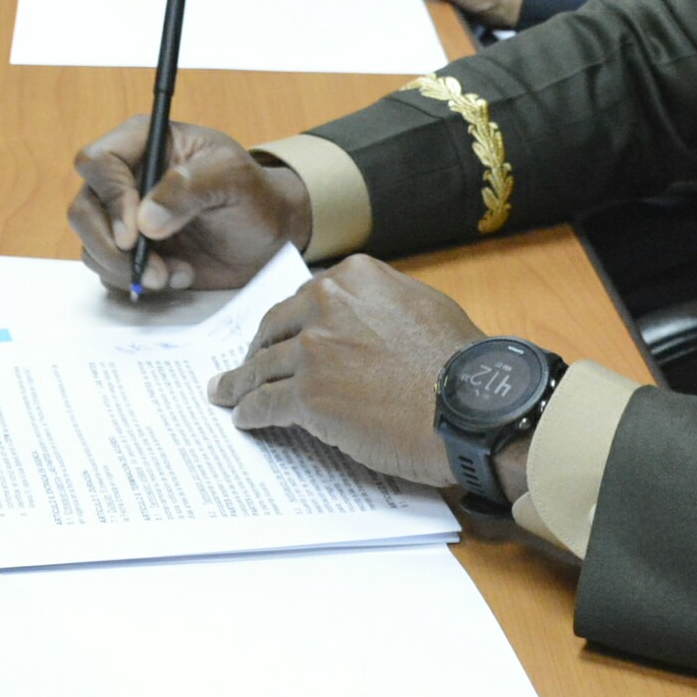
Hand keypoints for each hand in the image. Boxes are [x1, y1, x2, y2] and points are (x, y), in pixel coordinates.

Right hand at [70, 118, 312, 294]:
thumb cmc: (253, 195)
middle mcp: (124, 177)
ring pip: (90, 244)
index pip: (97, 161)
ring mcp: (122, 216)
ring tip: (173, 275)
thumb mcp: (234, 178)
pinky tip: (176, 277)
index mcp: (143, 142)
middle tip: (152, 269)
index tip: (136, 232)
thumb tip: (145, 220)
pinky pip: (106, 270)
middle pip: (83, 209)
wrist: (266, 236)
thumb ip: (191, 187)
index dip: (110, 196)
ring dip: (126, 269)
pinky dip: (135, 282)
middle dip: (112, 247)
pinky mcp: (128, 250)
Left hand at [207, 256, 484, 487]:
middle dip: (259, 348)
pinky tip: (243, 418)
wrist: (470, 407)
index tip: (282, 336)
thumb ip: (382, 304)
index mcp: (354, 277)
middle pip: (274, 328)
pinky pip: (264, 403)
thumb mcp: (424, 306)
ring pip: (261, 367)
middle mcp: (326, 304)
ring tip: (226, 394)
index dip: (290, 322)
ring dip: (240, 383)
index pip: (305, 299)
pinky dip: (249, 412)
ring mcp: (312, 350)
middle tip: (248, 365)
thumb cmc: (461, 363)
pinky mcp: (306, 395)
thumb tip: (367, 319)